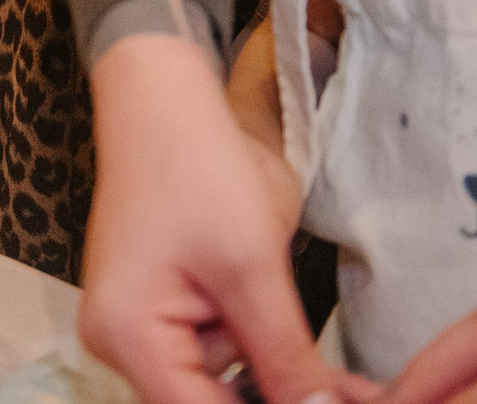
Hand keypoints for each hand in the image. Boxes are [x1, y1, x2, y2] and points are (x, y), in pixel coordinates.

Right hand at [78, 34, 366, 403]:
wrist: (163, 102)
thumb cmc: (197, 168)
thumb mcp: (252, 268)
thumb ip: (285, 358)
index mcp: (128, 336)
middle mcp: (120, 344)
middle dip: (281, 400)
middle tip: (356, 397)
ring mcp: (137, 329)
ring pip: (216, 386)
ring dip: (279, 383)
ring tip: (349, 387)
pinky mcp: (158, 312)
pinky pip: (214, 356)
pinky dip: (264, 361)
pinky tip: (316, 368)